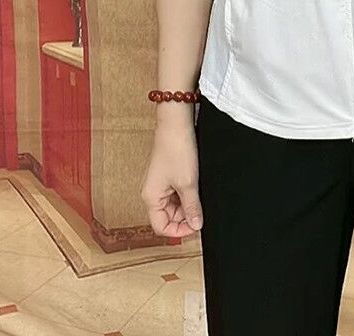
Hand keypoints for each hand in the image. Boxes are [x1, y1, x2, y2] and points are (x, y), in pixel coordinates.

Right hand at [140, 117, 202, 237]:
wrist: (177, 124)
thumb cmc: (177, 150)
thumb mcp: (188, 183)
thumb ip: (192, 207)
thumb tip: (196, 225)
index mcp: (151, 198)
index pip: (161, 227)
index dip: (179, 230)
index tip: (197, 226)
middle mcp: (153, 193)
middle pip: (168, 216)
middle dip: (185, 216)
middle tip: (202, 210)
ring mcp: (161, 183)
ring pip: (175, 205)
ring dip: (188, 204)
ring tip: (200, 195)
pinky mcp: (169, 174)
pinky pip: (177, 192)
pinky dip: (188, 193)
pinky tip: (198, 187)